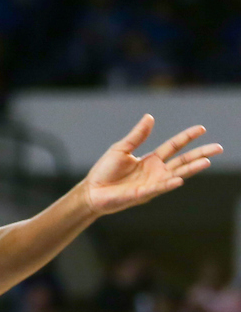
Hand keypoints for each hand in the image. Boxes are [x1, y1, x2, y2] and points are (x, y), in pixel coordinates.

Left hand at [82, 114, 221, 215]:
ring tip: (207, 162)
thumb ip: (137, 135)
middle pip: (183, 160)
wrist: (92, 191)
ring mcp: (153, 183)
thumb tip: (150, 117)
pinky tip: (180, 179)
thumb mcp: (122, 148)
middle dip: (200, 154)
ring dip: (192, 169)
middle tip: (218, 148)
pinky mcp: (143, 194)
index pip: (174, 146)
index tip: (202, 129)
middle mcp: (156, 171)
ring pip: (177, 174)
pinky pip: (159, 188)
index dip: (187, 137)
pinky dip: (169, 184)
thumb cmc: (106, 171)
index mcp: (151, 159)